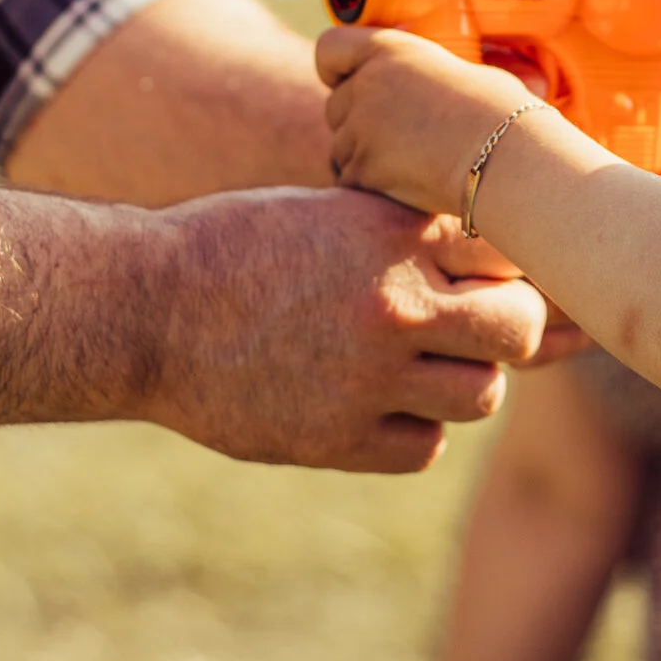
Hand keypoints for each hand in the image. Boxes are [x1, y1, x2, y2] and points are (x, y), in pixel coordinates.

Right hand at [144, 185, 547, 471]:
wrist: (144, 307)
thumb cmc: (238, 245)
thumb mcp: (330, 213)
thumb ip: (408, 236)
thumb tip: (490, 257)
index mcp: (393, 235)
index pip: (507, 253)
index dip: (503, 265)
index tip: (480, 273)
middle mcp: (393, 306)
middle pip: (516, 330)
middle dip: (505, 327)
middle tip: (469, 327)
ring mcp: (367, 378)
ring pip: (479, 395)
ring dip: (460, 382)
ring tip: (416, 365)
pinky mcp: (335, 439)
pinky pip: (424, 447)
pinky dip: (413, 431)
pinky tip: (377, 404)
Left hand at [317, 27, 543, 217]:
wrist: (505, 155)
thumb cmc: (499, 113)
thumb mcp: (462, 72)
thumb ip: (425, 77)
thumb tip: (431, 89)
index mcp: (389, 50)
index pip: (330, 48)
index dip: (336, 69)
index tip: (351, 82)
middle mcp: (366, 84)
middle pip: (336, 107)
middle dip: (358, 124)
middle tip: (400, 139)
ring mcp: (360, 128)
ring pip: (342, 149)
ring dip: (366, 159)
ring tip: (412, 165)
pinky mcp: (362, 170)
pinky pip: (351, 182)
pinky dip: (371, 188)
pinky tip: (407, 188)